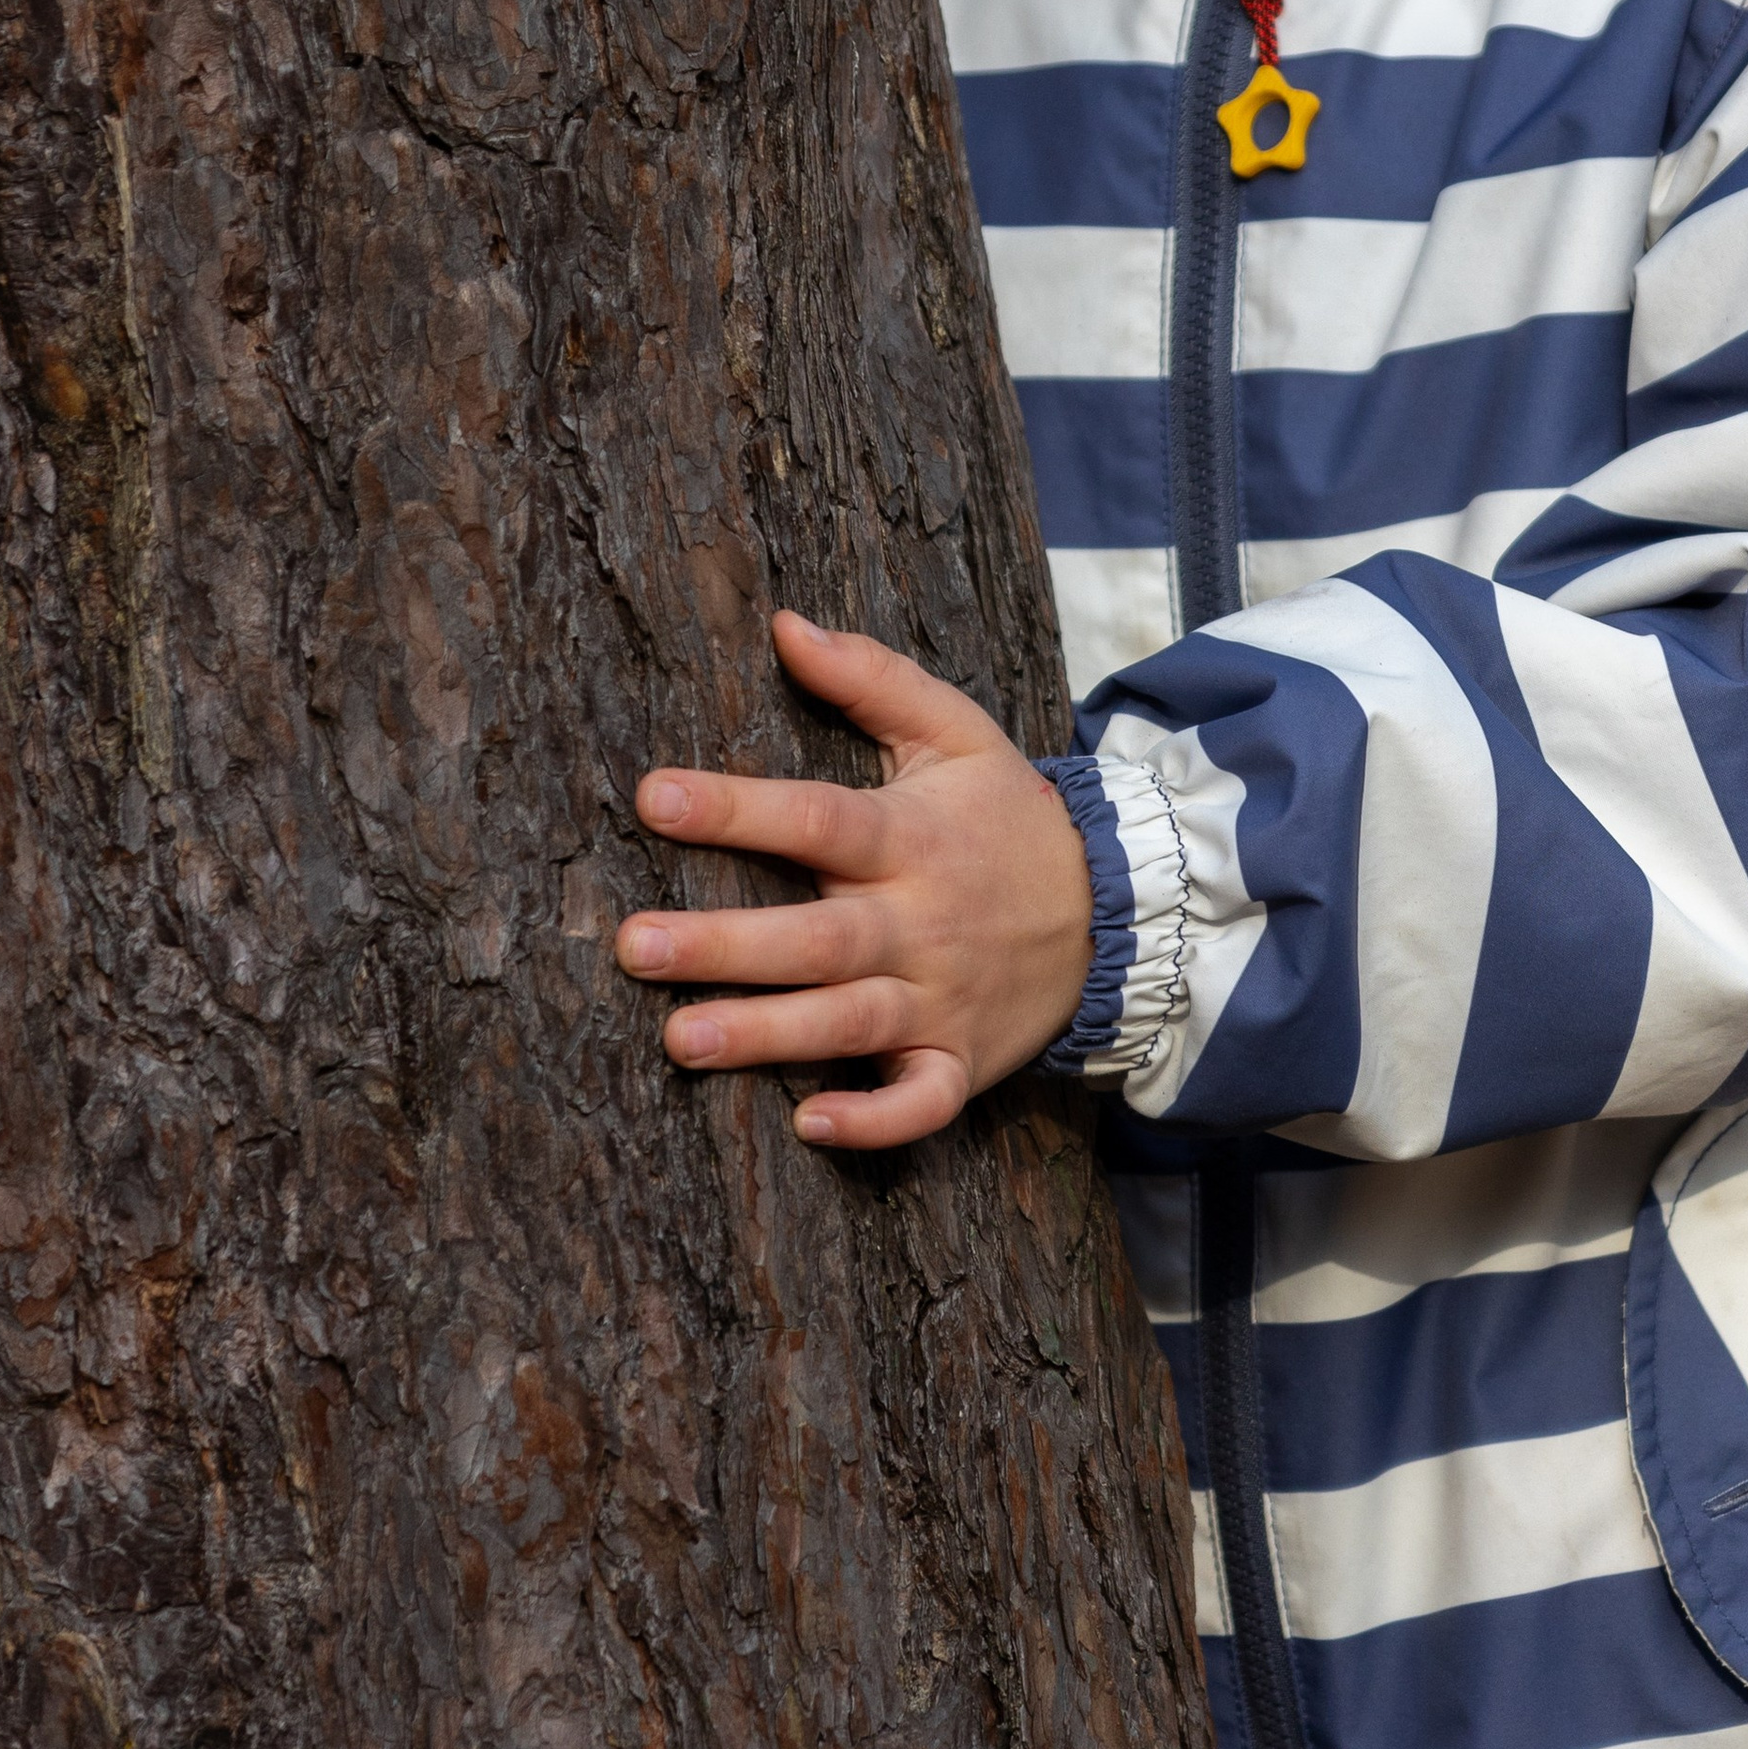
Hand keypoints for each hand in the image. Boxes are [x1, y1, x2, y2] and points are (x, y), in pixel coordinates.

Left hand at [616, 610, 1094, 1149]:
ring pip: (849, 1023)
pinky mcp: (959, 1061)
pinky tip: (811, 1124)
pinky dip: (876, 1122)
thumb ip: (870, 678)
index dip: (736, 808)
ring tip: (682, 1040)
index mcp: (910, 838)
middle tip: (633, 946)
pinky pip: (921, 1104)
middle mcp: (920, 923)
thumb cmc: (1006, 815)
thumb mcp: (954, 730)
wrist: (1113, 906)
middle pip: (817, 937)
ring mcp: (941, 999)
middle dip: (725, 946)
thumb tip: (783, 625)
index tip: (652, 796)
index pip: (816, 819)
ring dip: (768, 1036)